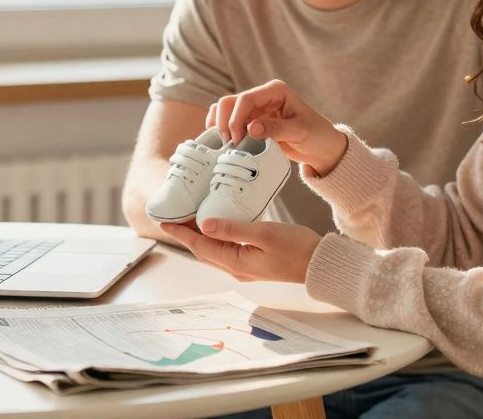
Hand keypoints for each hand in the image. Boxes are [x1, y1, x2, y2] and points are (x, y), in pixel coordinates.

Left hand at [160, 218, 321, 283]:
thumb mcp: (263, 233)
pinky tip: (216, 223)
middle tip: (173, 214)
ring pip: (214, 249)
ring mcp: (244, 266)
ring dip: (200, 234)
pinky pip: (226, 247)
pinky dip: (216, 235)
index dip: (180, 233)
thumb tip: (204, 224)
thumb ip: (233, 229)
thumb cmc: (296, 249)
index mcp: (235, 262)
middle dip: (186, 233)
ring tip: (189, 216)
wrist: (319, 264)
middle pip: (203, 249)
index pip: (199, 247)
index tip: (164, 221)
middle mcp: (236, 268)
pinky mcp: (253, 260)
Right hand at [206, 79, 347, 174]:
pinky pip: (229, 122)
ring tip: (226, 144)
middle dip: (225, 121)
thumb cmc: (317, 135)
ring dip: (220, 125)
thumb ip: (276, 129)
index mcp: (275, 91)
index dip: (236, 118)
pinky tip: (223, 143)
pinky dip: (222, 130)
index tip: (237, 139)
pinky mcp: (251, 123)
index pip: (246, 99)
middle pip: (230, 102)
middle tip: (229, 143)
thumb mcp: (300, 132)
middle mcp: (263, 97)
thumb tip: (250, 128)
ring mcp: (255, 110)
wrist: (322, 148)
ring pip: (226, 110)